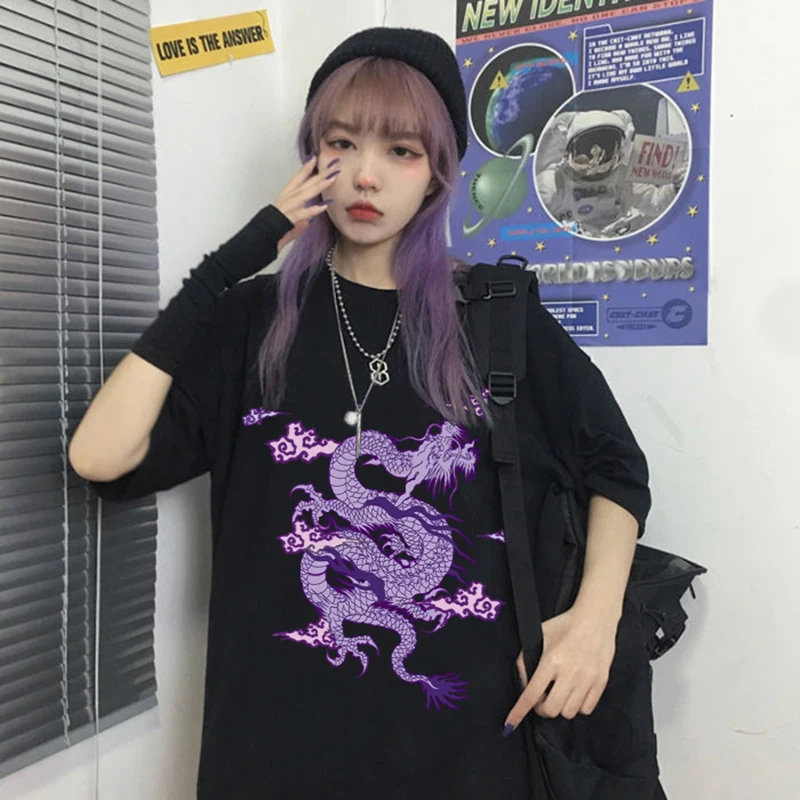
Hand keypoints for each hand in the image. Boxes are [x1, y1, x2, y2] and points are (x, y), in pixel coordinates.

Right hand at [274, 155, 340, 251]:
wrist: (254, 243)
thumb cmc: (267, 236)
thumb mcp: (286, 229)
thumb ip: (297, 225)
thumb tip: (307, 222)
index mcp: (282, 201)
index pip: (295, 182)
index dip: (305, 170)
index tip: (314, 159)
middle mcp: (283, 202)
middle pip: (303, 184)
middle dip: (319, 174)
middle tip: (333, 165)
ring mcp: (284, 210)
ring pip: (304, 194)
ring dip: (319, 186)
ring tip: (332, 178)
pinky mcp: (285, 220)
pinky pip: (301, 214)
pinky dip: (312, 210)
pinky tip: (324, 206)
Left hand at [504, 608, 616, 733]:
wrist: (595, 620)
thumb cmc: (565, 626)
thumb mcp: (540, 636)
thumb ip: (526, 659)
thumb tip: (522, 682)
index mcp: (551, 661)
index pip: (531, 693)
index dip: (519, 711)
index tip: (510, 723)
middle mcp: (570, 673)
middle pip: (551, 709)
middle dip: (541, 709)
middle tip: (541, 700)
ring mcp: (587, 679)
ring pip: (569, 712)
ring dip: (560, 708)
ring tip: (559, 695)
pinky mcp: (601, 682)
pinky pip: (586, 709)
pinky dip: (578, 706)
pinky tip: (574, 694)